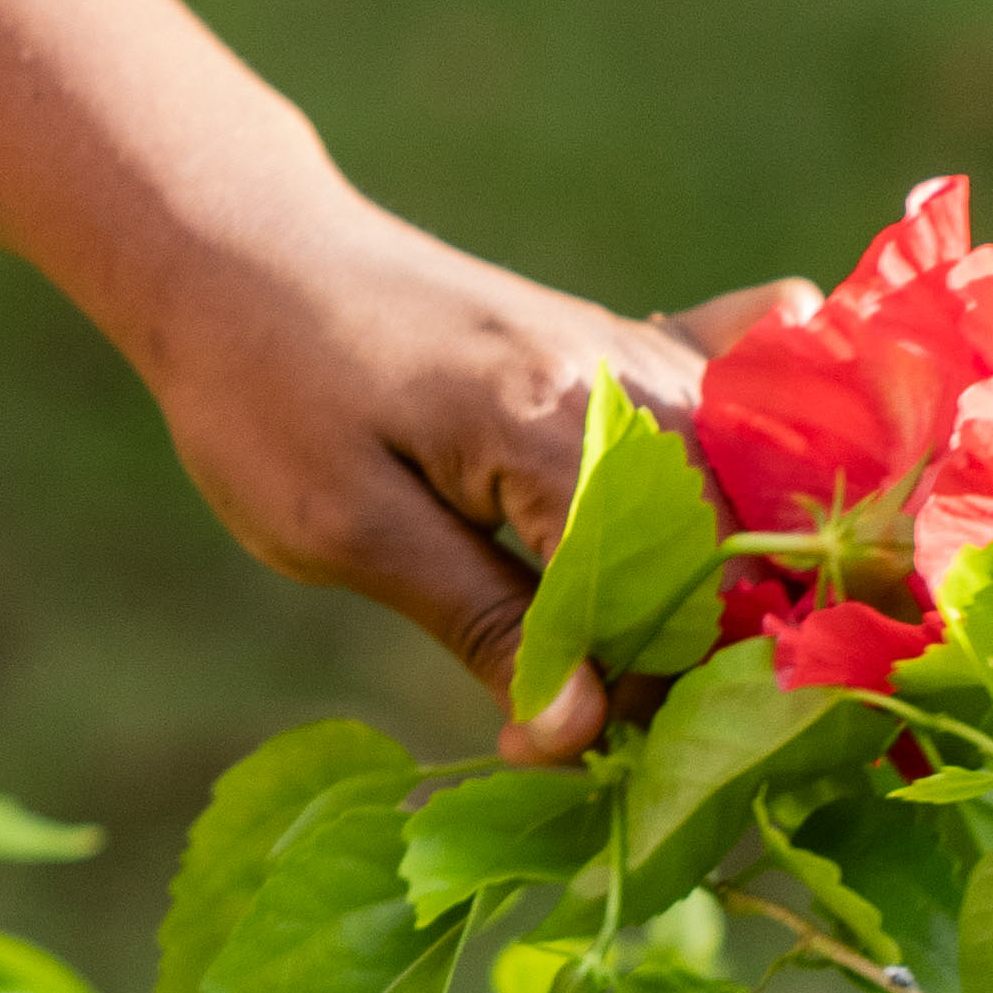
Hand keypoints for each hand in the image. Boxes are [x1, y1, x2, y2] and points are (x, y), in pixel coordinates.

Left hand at [119, 173, 788, 762]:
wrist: (235, 247)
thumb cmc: (264, 387)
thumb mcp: (343, 527)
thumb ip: (481, 623)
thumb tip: (589, 735)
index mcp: (555, 422)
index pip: (680, 599)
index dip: (640, 693)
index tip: (566, 745)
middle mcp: (625, 378)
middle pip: (737, 554)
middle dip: (692, 653)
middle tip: (595, 710)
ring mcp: (632, 354)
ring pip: (747, 499)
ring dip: (721, 588)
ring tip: (639, 655)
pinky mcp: (619, 349)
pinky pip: (733, 403)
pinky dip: (757, 468)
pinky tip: (747, 522)